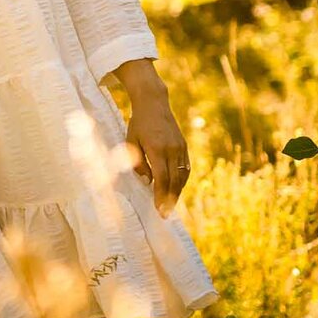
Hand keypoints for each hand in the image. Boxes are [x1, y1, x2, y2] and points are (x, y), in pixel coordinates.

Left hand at [116, 66, 190, 212]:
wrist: (153, 103)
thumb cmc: (138, 124)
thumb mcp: (131, 142)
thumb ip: (139, 163)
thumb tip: (148, 182)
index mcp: (157, 149)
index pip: (162, 178)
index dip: (160, 196)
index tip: (158, 210)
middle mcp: (172, 149)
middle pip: (174, 180)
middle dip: (170, 199)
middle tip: (165, 214)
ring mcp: (180, 147)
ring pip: (182, 175)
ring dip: (177, 191)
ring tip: (170, 205)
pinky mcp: (184, 146)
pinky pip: (186, 167)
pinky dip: (182, 180)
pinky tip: (176, 189)